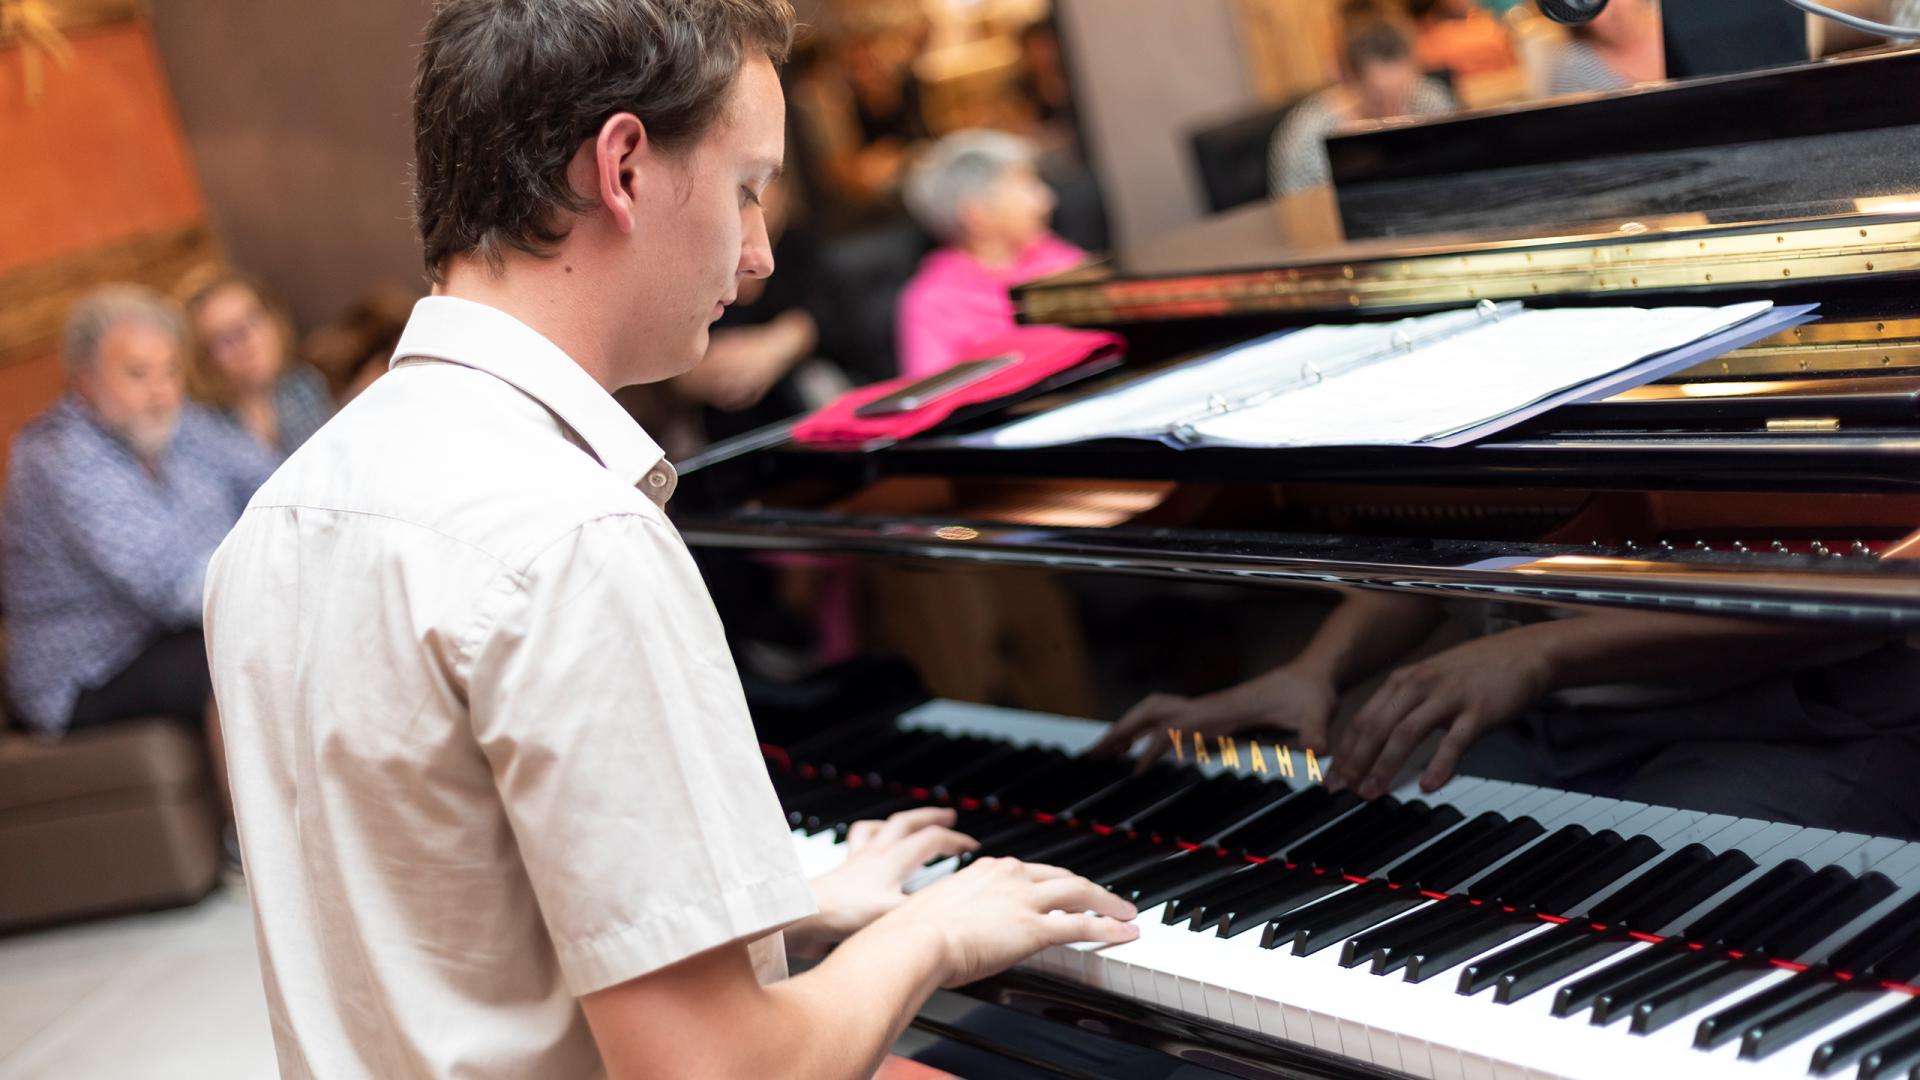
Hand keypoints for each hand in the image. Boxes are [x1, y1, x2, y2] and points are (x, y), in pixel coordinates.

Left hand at [795, 808, 976, 956]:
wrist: (803, 916)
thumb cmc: (844, 914)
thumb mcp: (894, 914)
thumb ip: (925, 909)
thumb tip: (952, 908)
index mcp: (894, 859)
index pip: (932, 840)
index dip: (956, 842)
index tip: (972, 848)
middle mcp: (876, 853)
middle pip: (908, 822)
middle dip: (931, 817)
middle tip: (948, 815)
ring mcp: (857, 859)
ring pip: (881, 827)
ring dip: (898, 822)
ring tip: (908, 822)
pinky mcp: (842, 870)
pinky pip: (857, 843)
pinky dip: (868, 837)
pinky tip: (871, 845)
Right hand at [881, 857, 1138, 987]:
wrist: (913, 941)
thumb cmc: (912, 934)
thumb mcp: (939, 913)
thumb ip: (958, 914)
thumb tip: (958, 930)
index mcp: (985, 870)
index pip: (1030, 872)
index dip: (1053, 882)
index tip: (1062, 890)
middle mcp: (1009, 875)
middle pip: (1062, 876)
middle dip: (1088, 888)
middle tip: (1106, 898)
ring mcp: (1024, 899)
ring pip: (1080, 893)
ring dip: (1108, 903)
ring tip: (1126, 913)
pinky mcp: (1034, 926)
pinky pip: (1082, 925)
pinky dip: (1109, 928)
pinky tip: (1124, 933)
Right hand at [1088, 665, 1337, 767]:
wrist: (1312, 676)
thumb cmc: (1311, 694)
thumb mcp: (1316, 713)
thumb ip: (1314, 732)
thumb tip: (1318, 749)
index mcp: (1222, 710)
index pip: (1176, 728)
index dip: (1152, 748)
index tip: (1132, 772)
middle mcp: (1208, 708)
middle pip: (1150, 713)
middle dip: (1120, 732)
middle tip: (1092, 756)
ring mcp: (1206, 710)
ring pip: (1153, 714)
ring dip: (1125, 730)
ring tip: (1101, 754)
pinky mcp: (1211, 716)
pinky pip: (1167, 721)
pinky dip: (1144, 733)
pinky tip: (1139, 753)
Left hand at [1328, 631, 1552, 798]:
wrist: (1524, 653)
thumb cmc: (1475, 671)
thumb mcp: (1430, 680)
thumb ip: (1404, 706)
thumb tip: (1376, 741)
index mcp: (1403, 680)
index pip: (1363, 718)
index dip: (1344, 750)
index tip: (1333, 777)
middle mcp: (1419, 685)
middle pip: (1376, 727)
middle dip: (1355, 761)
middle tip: (1342, 790)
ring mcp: (1448, 697)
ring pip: (1406, 734)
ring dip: (1384, 766)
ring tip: (1371, 792)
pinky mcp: (1478, 711)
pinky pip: (1454, 742)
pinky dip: (1439, 765)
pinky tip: (1429, 786)